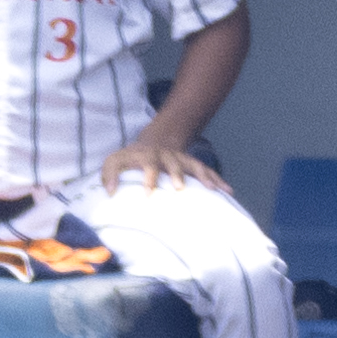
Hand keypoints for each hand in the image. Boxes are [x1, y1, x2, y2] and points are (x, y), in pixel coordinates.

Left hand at [98, 133, 223, 192]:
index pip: (148, 165)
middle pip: (174, 164)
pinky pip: (207, 172)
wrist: (154, 142)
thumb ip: (108, 175)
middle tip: (180, 188)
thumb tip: (109, 193)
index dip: (148, 178)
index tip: (148, 195)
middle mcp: (167, 157)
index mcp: (148, 156)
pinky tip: (228, 191)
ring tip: (213, 190)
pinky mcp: (192, 165)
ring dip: (203, 176)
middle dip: (177, 175)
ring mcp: (182, 160)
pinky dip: (217, 180)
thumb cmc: (131, 158)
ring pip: (195, 165)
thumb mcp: (115, 160)